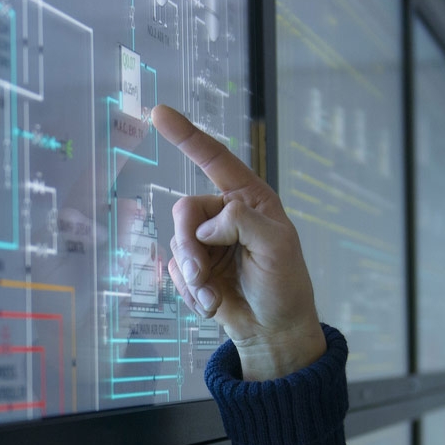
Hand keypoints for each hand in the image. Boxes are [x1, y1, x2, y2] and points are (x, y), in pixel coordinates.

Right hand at [150, 105, 326, 380]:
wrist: (272, 332)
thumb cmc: (285, 286)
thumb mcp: (277, 248)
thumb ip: (243, 223)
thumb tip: (206, 226)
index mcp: (249, 200)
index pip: (215, 160)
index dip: (187, 136)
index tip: (159, 113)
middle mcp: (225, 215)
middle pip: (184, 210)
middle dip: (189, 246)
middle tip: (202, 274)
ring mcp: (207, 242)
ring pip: (176, 243)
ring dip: (192, 276)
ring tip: (214, 298)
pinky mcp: (195, 268)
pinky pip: (174, 270)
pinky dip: (190, 291)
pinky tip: (212, 304)